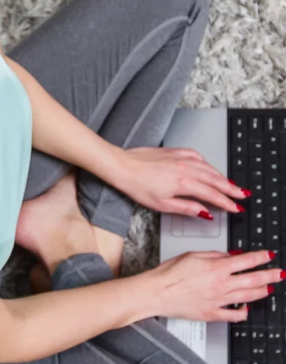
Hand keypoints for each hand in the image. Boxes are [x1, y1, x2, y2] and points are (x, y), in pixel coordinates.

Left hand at [115, 146, 248, 217]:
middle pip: (215, 179)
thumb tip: (204, 212)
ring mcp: (179, 158)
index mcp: (184, 183)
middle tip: (241, 195)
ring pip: (207, 167)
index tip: (236, 208)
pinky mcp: (172, 151)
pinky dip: (205, 161)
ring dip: (221, 175)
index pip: (212, 194)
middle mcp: (185, 168)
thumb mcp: (162, 204)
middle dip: (230, 188)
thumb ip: (186, 208)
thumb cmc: (136, 185)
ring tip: (229, 183)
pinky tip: (207, 165)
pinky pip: (195, 155)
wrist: (121, 166)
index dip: (226, 202)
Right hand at [147, 249, 282, 321]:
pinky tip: (246, 308)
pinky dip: (243, 311)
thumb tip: (228, 256)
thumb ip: (213, 255)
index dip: (260, 258)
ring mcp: (219, 301)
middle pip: (253, 280)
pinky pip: (234, 315)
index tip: (269, 255)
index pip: (245, 261)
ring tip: (269, 288)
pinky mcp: (212, 314)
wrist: (157, 292)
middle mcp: (221, 285)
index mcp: (216, 268)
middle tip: (279, 273)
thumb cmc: (169, 273)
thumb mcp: (191, 254)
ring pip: (248, 296)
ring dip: (262, 291)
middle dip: (270, 275)